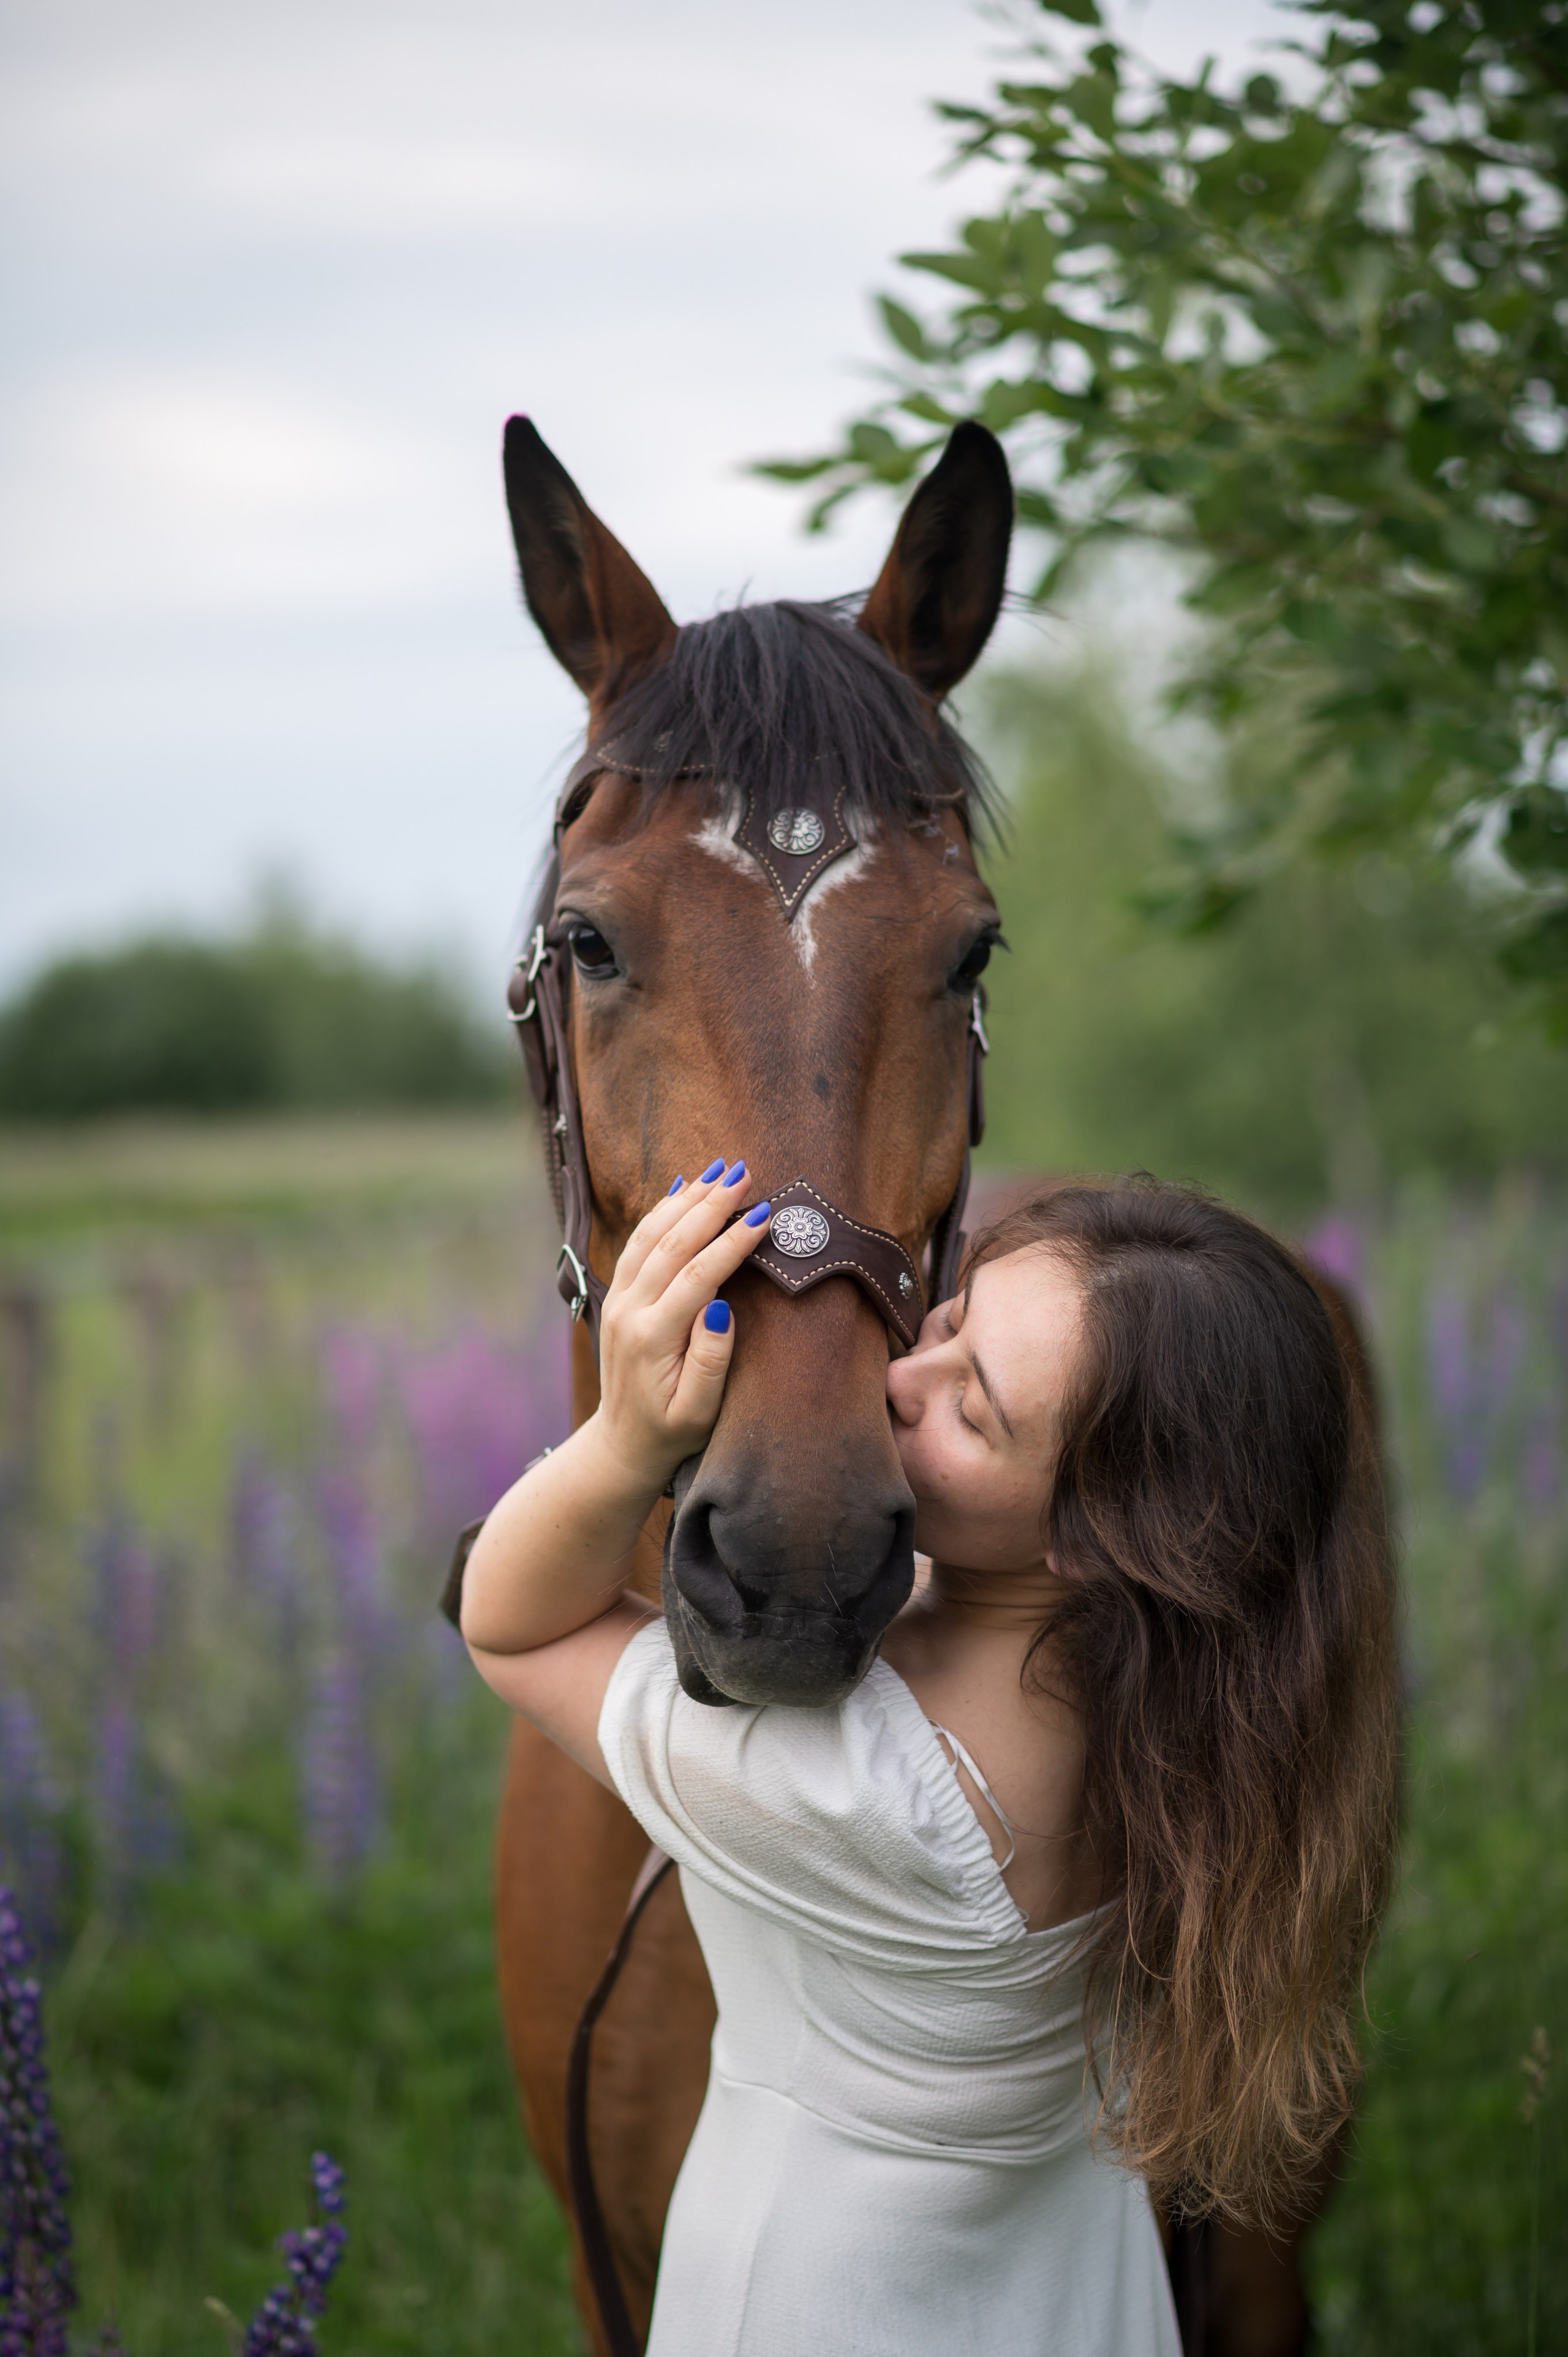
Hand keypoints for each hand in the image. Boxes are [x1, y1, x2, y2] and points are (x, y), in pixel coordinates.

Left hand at [592, 1160, 771, 1490]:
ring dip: (686, 1199)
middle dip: (710, 1204)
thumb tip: (722, 1307)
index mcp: (653, 1337)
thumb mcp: (698, 1412)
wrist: (621, 1444)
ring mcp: (619, 1299)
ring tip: (719, 1170)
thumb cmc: (671, 1432)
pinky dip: (659, 1211)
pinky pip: (636, 1242)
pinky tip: (680, 1188)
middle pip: (672, 1243)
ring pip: (650, 1234)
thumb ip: (711, 1361)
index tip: (764, 1215)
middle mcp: (630, 1310)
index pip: (698, 1275)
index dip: (732, 1243)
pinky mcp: (618, 1295)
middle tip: (744, 1172)